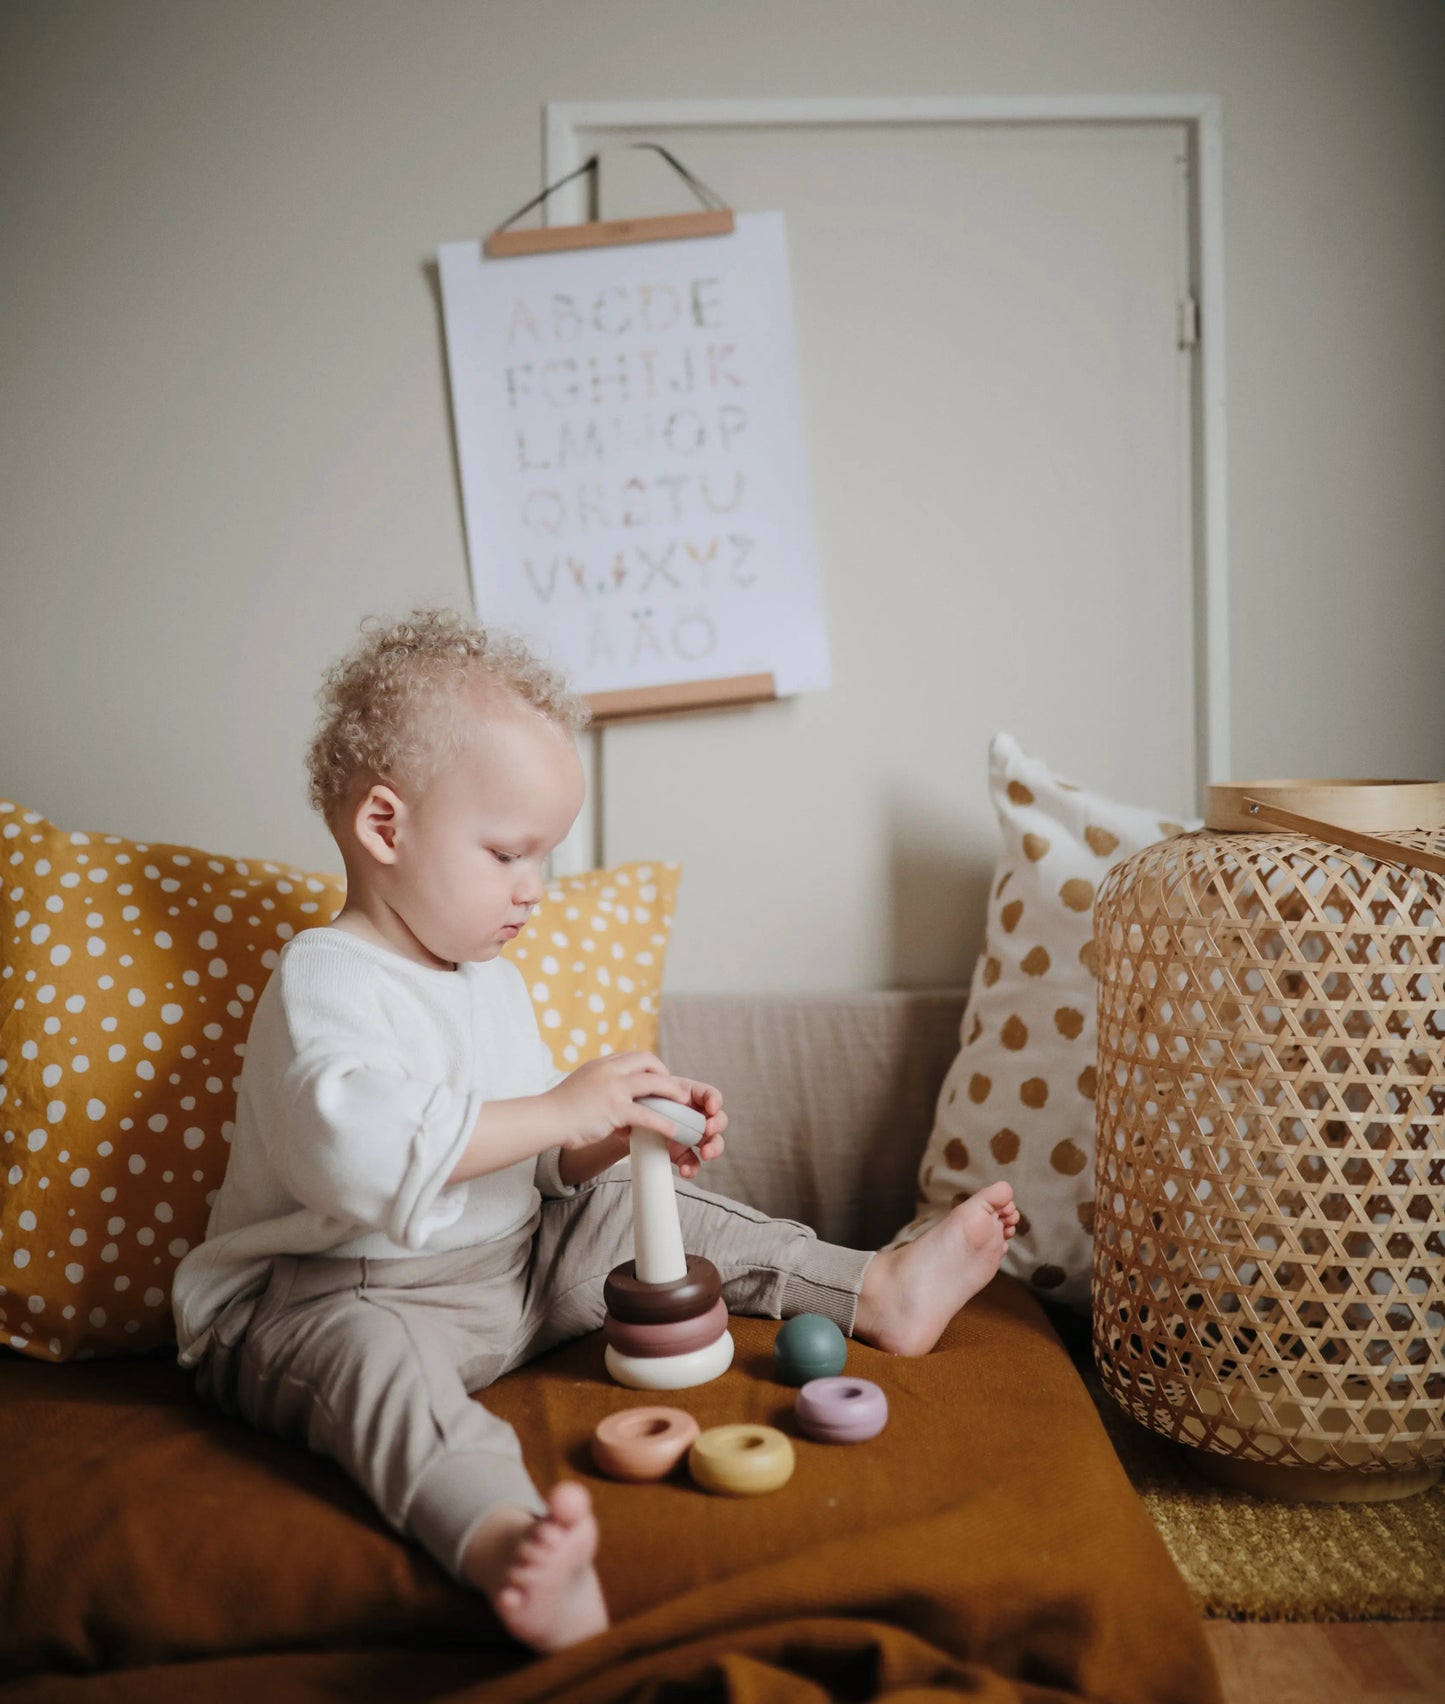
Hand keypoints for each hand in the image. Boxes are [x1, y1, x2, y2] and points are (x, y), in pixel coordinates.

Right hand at [548, 1052, 697, 1149]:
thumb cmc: (559, 1109)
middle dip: (664, 1073)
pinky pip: (647, 1115)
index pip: (633, 1056)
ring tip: (682, 1104)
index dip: (650, 1066)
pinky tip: (672, 1130)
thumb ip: (597, 1084)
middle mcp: (608, 1071)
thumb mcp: (580, 1085)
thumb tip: (608, 1093)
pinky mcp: (614, 1109)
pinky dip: (663, 1122)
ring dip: (672, 1093)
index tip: (657, 1078)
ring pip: (653, 1083)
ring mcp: (612, 1088)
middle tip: (673, 1089)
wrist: (545, 1119)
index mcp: (600, 1064)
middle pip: (647, 1061)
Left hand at [651, 1078, 727, 1180]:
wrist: (625, 1122)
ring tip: (705, 1153)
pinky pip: (693, 1163)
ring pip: (713, 1142)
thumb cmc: (641, 1100)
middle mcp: (695, 1116)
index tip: (711, 1108)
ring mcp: (690, 1136)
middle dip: (717, 1125)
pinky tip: (685, 1170)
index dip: (714, 1100)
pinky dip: (692, 1168)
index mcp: (689, 1095)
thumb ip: (654, 1091)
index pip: (709, 1094)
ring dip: (713, 1148)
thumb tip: (654, 1094)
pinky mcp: (682, 1154)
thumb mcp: (646, 1092)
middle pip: (718, 1119)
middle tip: (708, 1130)